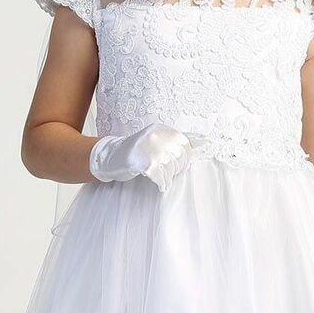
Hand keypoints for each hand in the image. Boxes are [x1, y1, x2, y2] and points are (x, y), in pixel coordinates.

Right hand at [89, 122, 206, 191]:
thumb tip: (204, 141)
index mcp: (160, 129)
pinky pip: (160, 176)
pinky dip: (162, 182)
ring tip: (161, 177)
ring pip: (171, 167)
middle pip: (180, 156)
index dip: (186, 156)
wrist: (109, 158)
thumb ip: (175, 141)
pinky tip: (158, 183)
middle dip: (177, 168)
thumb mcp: (155, 141)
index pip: (185, 142)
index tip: (181, 164)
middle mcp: (155, 136)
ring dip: (168, 176)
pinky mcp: (142, 162)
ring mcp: (148, 148)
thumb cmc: (135, 152)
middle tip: (167, 172)